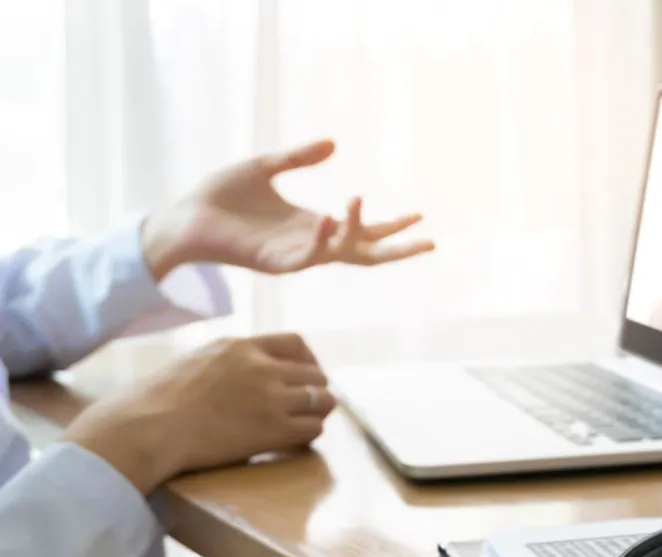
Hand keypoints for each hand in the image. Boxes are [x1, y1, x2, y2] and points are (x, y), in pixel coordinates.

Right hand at [60, 333, 336, 494]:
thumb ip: (226, 361)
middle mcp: (262, 367)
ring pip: (322, 399)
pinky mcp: (273, 429)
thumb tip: (239, 373)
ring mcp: (270, 397)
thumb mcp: (195, 360)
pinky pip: (313, 428)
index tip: (305, 374)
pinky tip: (298, 440)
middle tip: (309, 405)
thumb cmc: (155, 400)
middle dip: (316, 388)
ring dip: (319, 411)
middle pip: (315, 372)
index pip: (295, 342)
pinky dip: (311, 433)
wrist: (147, 427)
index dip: (308, 359)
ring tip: (308, 422)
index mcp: (241, 346)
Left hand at [141, 139, 434, 278]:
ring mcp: (295, 256)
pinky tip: (329, 218)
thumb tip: (334, 143)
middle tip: (431, 242)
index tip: (420, 214)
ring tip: (360, 201)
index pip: (363, 231)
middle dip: (398, 250)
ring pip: (340, 254)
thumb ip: (298, 157)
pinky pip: (307, 256)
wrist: (183, 216)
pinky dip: (321, 239)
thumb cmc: (220, 195)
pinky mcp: (274, 262)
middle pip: (366, 254)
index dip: (391, 225)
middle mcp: (311, 244)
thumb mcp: (264, 167)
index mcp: (313, 225)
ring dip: (357, 232)